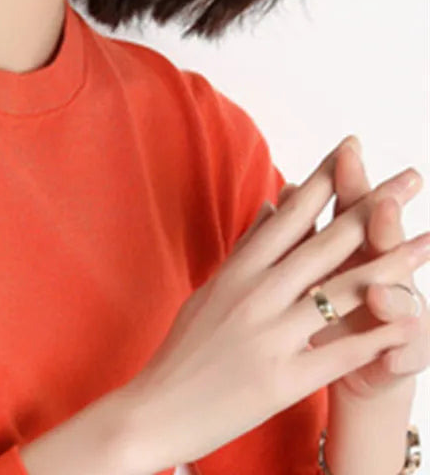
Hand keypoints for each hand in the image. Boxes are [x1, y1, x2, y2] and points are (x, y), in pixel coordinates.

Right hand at [113, 138, 429, 469]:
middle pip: (325, 245)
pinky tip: (410, 321)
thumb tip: (275, 206)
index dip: (324, 181)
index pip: (290, 217)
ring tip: (428, 241)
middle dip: (372, 208)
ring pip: (342, 292)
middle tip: (410, 179)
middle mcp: (254, 295)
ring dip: (392, 266)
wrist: (157, 408)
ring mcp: (269, 336)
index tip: (351, 150)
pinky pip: (340, 353)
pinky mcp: (282, 379)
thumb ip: (248, 249)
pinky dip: (378, 337)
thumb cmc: (184, 348)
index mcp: (237, 272)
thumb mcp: (213, 289)